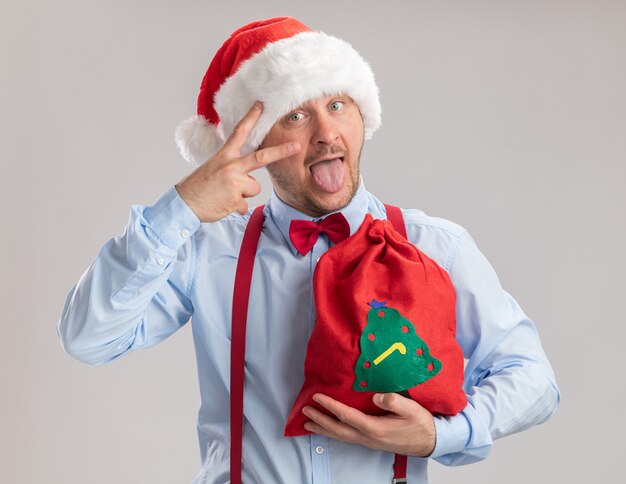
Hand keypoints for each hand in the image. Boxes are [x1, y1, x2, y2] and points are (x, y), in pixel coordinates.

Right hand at [175, 102, 299, 221]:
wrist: (184, 204)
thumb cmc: (197, 186)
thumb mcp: (212, 168)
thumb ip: (230, 165)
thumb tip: (247, 172)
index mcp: (223, 156)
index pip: (239, 133)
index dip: (250, 118)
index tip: (260, 106)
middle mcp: (230, 167)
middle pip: (261, 158)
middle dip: (281, 152)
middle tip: (295, 146)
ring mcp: (234, 184)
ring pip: (254, 188)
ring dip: (244, 194)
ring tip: (226, 195)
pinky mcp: (235, 200)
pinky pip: (245, 204)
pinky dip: (236, 207)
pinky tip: (223, 205)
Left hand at [302, 393, 435, 456]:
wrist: (430, 442)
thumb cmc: (421, 424)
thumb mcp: (411, 409)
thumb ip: (394, 401)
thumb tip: (376, 396)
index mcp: (375, 428)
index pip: (347, 416)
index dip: (331, 406)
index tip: (317, 396)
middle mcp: (368, 437)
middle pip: (338, 430)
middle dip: (320, 420)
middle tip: (304, 412)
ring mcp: (369, 441)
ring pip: (341, 436)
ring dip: (324, 429)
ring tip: (308, 424)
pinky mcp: (372, 441)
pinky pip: (348, 437)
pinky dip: (335, 433)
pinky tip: (330, 429)